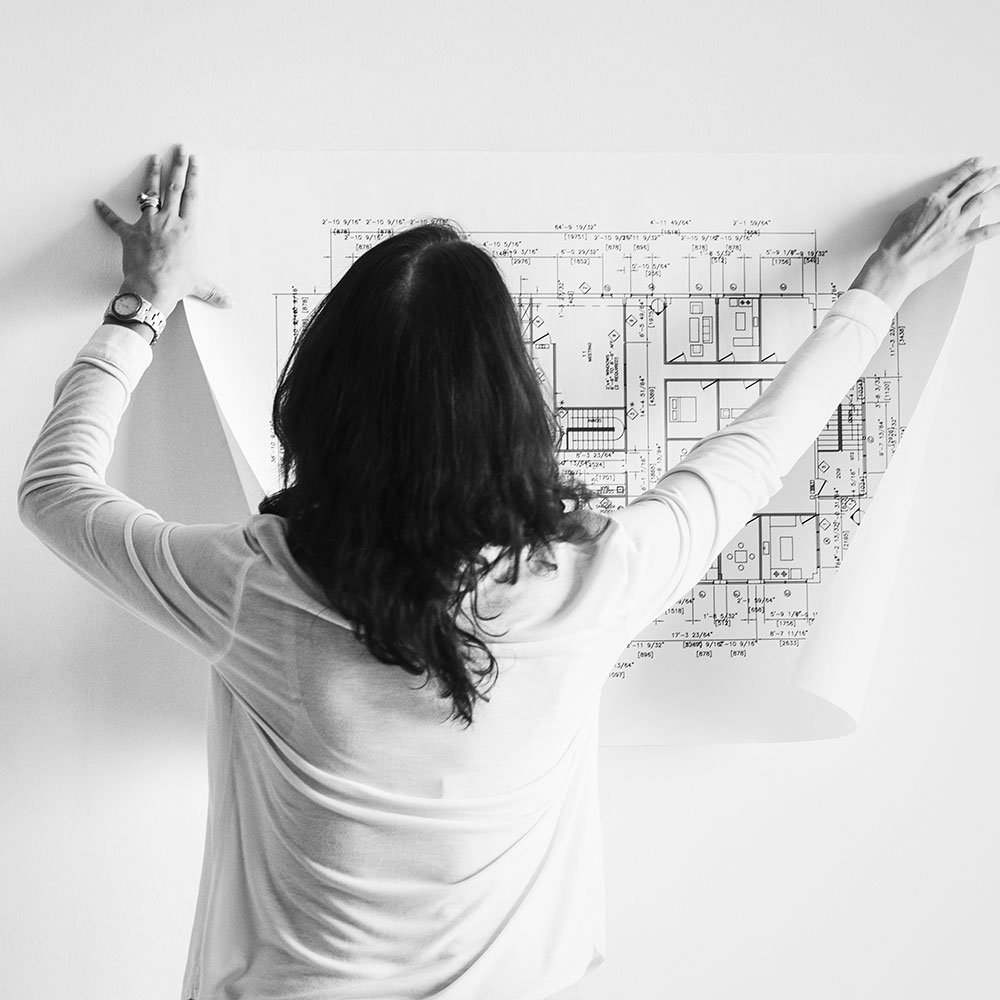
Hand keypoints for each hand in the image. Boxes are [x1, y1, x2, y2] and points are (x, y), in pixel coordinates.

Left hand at [94, 144, 231, 316]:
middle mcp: (168, 222)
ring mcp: (148, 225)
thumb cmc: (175, 284)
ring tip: (153, 159)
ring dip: (151, 175)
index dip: (194, 176)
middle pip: (173, 187)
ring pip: (150, 194)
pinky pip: (115, 221)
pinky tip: (97, 203)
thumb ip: (213, 291)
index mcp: (187, 229)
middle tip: (178, 149)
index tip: (194, 160)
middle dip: (176, 165)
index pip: (192, 196)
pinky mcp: (130, 234)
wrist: (151, 289)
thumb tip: (229, 303)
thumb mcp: (197, 284)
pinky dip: (106, 213)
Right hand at [850, 156, 999, 312]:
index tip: (977, 163)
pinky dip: (998, 227)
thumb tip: (929, 204)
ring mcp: (956, 226)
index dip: (969, 169)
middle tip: (995, 171)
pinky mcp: (960, 243)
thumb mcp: (904, 217)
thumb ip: (921, 208)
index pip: (956, 180)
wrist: (896, 265)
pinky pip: (985, 233)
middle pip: (973, 187)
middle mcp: (947, 210)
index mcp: (932, 202)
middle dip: (987, 176)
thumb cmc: (895, 245)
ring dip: (995, 192)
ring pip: (982, 203)